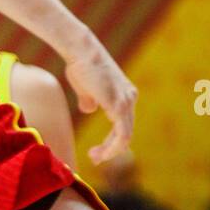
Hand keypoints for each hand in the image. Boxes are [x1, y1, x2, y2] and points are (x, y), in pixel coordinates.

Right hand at [62, 31, 136, 162]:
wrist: (80, 50)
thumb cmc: (80, 64)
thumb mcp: (86, 87)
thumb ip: (90, 100)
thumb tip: (89, 110)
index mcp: (125, 94)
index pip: (123, 124)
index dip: (111, 141)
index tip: (97, 152)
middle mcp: (129, 98)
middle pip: (125, 132)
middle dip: (111, 149)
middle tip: (95, 159)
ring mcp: (126, 101)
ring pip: (125, 136)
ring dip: (111, 151)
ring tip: (96, 158)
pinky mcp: (118, 105)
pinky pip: (121, 134)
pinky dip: (112, 147)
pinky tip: (101, 153)